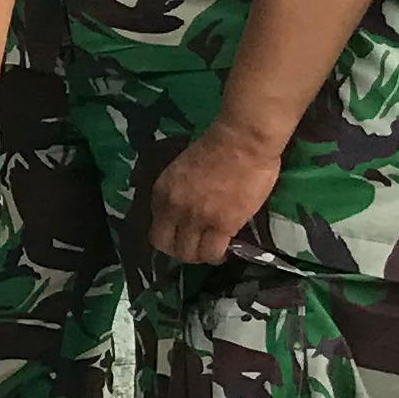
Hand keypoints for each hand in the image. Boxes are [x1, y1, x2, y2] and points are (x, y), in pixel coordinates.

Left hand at [150, 124, 283, 266]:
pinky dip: (217, 256)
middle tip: (197, 248)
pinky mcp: (222, 224)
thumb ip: (176, 193)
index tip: (183, 236)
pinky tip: (225, 251)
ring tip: (212, 251)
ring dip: (200, 257)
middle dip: (181, 252)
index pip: (156, 229)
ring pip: (190, 254)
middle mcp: (174, 209)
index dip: (170, 237)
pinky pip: (213, 252)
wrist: (242, 141)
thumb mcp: (180, 171)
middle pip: (168, 247)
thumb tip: (182, 212)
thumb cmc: (217, 148)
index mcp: (161, 193)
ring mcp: (197, 218)